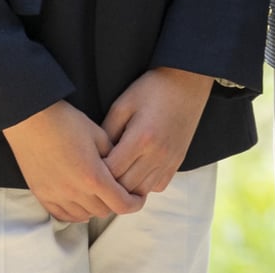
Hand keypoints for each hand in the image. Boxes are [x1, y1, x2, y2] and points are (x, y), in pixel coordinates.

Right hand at [2, 100, 146, 222]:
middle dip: (117, 203)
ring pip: (83, 215)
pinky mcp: (41, 194)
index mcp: (93, 176)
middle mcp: (74, 191)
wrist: (32, 120)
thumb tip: (122, 168)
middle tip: (122, 192)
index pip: (121, 204)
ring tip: (102, 196)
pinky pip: (61, 214)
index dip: (135, 203)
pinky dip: (75, 213)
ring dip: (96, 208)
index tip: (139, 197)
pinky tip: (82, 203)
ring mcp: (55, 195)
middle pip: (103, 211)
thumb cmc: (68, 123)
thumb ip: (114, 155)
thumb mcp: (99, 135)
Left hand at [102, 67, 213, 194]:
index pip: (111, 172)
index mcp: (141, 138)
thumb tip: (94, 158)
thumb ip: (106, 133)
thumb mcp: (122, 105)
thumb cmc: (151, 90)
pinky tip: (136, 172)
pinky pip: (157, 186)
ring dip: (126, 188)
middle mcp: (157, 154)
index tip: (87, 166)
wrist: (188, 81)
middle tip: (96, 176)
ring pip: (142, 192)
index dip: (95, 173)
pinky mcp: (178, 161)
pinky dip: (144, 185)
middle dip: (108, 185)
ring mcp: (170, 160)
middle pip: (125, 187)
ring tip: (115, 177)